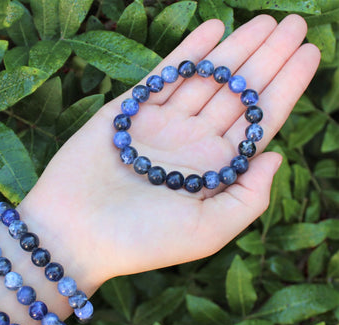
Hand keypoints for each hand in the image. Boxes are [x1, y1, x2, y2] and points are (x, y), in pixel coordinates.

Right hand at [20, 14, 319, 286]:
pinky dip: (188, 52)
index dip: (286, 88)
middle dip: (267, 59)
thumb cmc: (140, 241)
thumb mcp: (207, 232)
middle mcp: (190, 145)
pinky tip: (214, 29)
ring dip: (235, 49)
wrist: (74, 235)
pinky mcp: (127, 112)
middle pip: (236, 94)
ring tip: (266, 21)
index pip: (257, 123)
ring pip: (205, 79)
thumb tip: (276, 155)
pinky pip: (163, 76)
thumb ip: (249, 198)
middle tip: (294, 24)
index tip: (310, 53)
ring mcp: (159, 126)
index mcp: (212, 173)